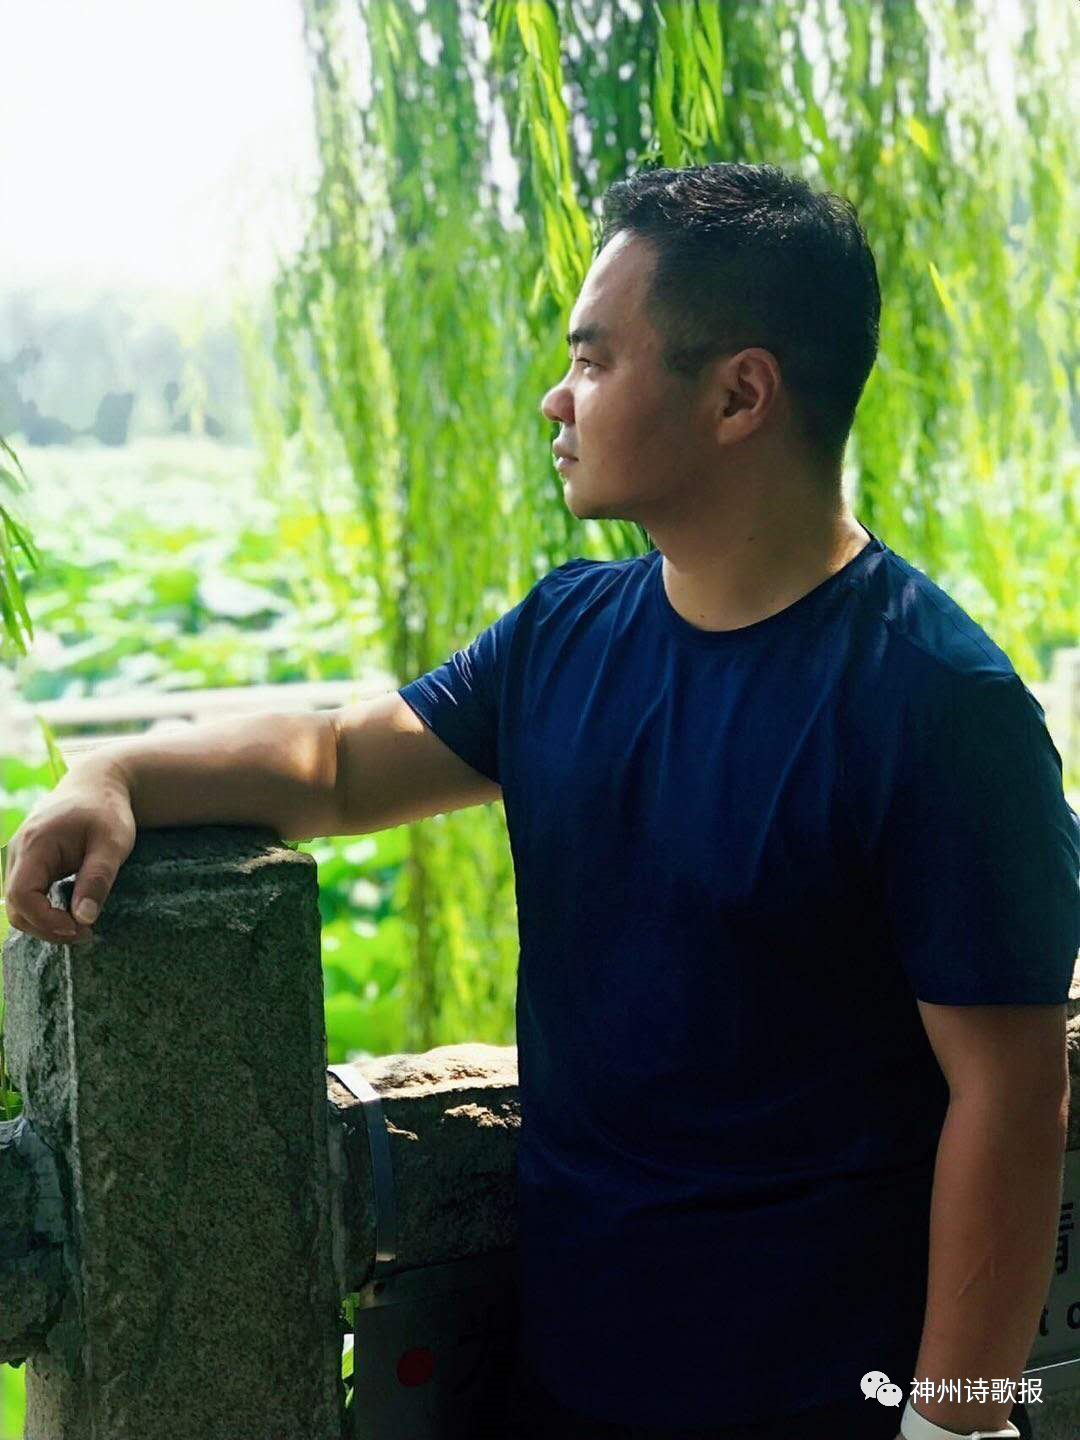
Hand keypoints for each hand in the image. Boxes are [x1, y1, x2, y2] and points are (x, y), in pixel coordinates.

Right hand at [3, 764, 135, 942]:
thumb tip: (84, 919)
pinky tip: (72, 914)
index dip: (45, 920)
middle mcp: (18, 852)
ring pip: (19, 905)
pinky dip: (45, 911)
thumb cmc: (107, 810)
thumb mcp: (113, 843)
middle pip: (15, 907)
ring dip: (46, 923)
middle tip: (85, 934)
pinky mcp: (27, 863)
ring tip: (82, 927)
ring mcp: (19, 858)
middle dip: (47, 928)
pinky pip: (27, 896)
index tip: (80, 928)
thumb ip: (97, 878)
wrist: (97, 783)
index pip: (22, 896)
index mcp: (35, 844)